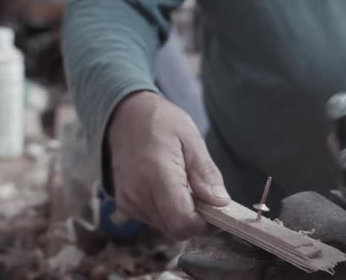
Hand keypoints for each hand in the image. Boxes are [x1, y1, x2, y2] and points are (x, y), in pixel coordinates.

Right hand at [107, 91, 229, 239]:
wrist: (125, 117)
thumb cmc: (160, 122)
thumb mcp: (191, 138)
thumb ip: (205, 173)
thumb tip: (220, 202)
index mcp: (156, 174)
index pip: (183, 221)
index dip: (206, 223)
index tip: (220, 210)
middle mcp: (138, 194)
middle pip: (176, 229)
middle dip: (198, 219)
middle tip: (207, 195)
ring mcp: (129, 202)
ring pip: (167, 227)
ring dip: (183, 215)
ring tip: (186, 185)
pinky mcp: (125, 205)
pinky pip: (155, 221)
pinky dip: (169, 211)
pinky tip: (171, 188)